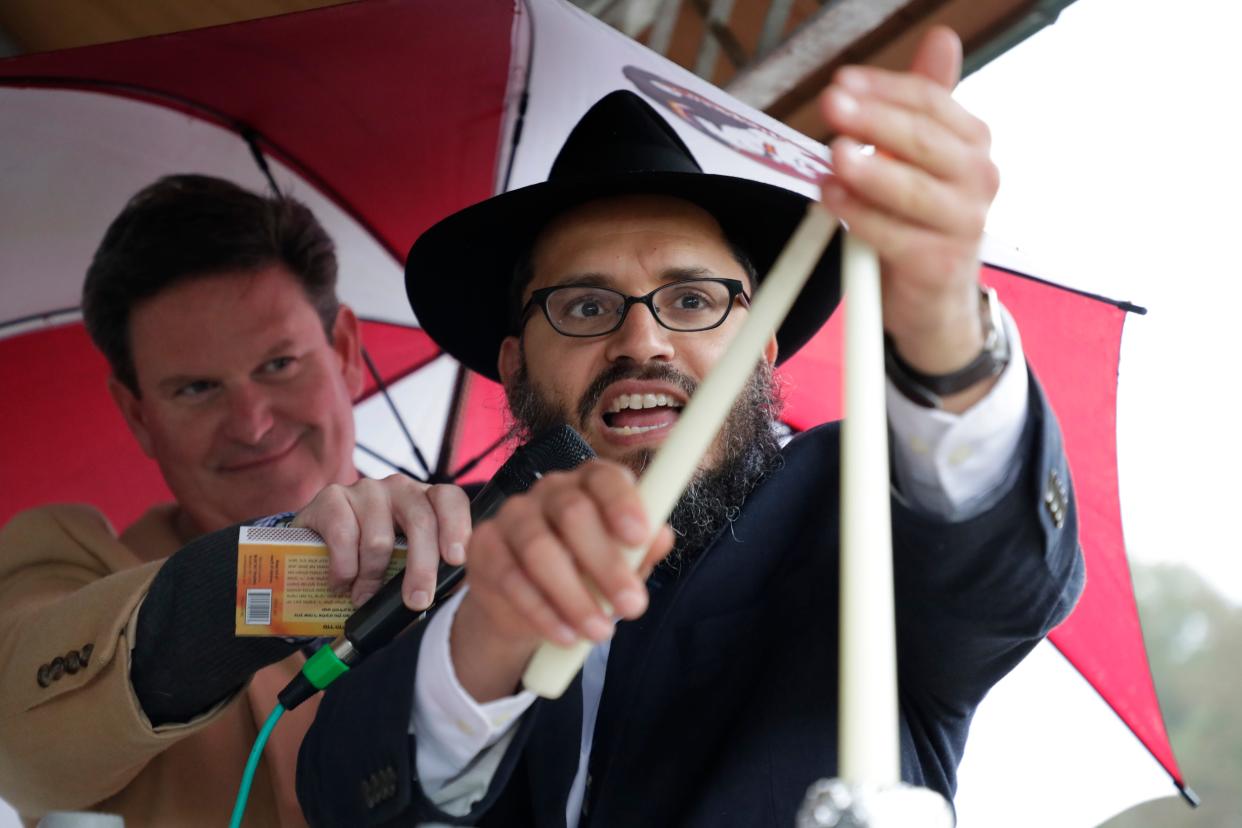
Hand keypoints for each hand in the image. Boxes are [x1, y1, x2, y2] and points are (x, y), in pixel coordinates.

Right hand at [291, 475, 470, 609]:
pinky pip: (343, 536)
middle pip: (420, 521)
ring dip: (372, 577)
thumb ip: (433, 572)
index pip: (451, 500)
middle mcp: (400, 488)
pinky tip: (341, 582)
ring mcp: (366, 489)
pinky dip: (344, 568)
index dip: (457, 528)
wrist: (317, 552)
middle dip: (421, 568)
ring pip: (379, 539)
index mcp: (427, 500)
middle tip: (416, 601)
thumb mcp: (407, 564)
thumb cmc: (375, 561)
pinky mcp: (332, 496)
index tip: (456, 561)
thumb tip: (453, 590)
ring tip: (363, 596)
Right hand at [451, 460, 674, 701]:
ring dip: (574, 596)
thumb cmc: (586, 572)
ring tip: (601, 632)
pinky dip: (542, 612)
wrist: (529, 605)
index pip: (604, 478)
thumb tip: (662, 537)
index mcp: (589, 484)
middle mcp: (549, 491)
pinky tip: (566, 636)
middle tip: (633, 606)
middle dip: (606, 563)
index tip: (639, 538)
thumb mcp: (620, 564)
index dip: (622, 503)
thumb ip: (641, 551)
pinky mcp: (484, 547)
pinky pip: (511, 578)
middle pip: (573, 512)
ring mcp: (512, 516)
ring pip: (539, 548)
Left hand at [819, 25, 999, 384]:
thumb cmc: (922, 220)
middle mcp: (978, 179)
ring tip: (834, 155)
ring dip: (868, 170)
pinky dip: (860, 217)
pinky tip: (833, 200)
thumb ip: (927, 103)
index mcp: (972, 144)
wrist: (934, 299)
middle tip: (832, 105)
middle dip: (873, 120)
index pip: (930, 102)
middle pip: (923, 140)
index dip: (884, 90)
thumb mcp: (924, 157)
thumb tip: (941, 38)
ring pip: (912, 190)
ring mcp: (964, 224)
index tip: (841, 82)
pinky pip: (893, 235)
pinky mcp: (939, 264)